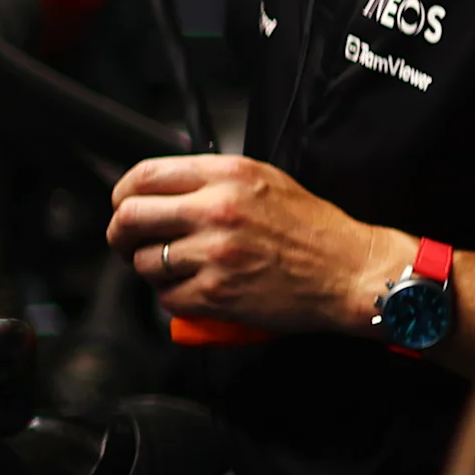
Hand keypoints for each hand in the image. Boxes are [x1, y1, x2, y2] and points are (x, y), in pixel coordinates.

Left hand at [105, 152, 400, 334]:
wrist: (353, 272)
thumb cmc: (314, 230)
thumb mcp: (264, 180)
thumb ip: (211, 179)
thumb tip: (162, 188)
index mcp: (225, 176)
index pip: (143, 176)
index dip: (123, 194)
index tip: (124, 206)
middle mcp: (216, 211)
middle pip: (129, 218)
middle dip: (120, 234)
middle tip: (130, 243)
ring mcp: (215, 254)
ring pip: (143, 262)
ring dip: (151, 270)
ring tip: (177, 269)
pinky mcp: (218, 294)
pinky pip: (167, 298)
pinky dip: (174, 298)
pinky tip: (196, 290)